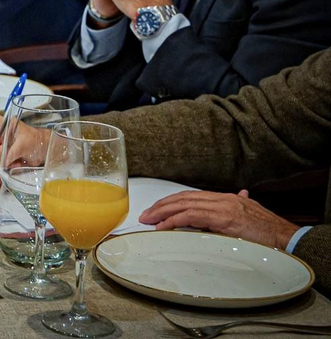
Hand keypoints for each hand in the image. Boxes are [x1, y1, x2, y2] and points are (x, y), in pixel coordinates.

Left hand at [139, 189, 298, 249]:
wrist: (286, 236)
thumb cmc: (269, 229)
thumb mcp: (252, 212)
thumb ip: (241, 204)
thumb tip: (242, 194)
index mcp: (225, 198)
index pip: (190, 196)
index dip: (171, 202)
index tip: (157, 209)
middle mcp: (220, 199)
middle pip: (182, 198)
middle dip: (161, 206)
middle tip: (145, 215)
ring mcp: (221, 208)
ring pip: (183, 205)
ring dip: (162, 213)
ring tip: (148, 220)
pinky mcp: (222, 219)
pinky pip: (191, 217)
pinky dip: (174, 221)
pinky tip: (163, 227)